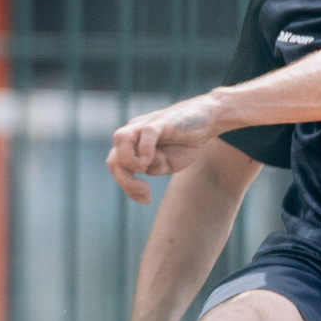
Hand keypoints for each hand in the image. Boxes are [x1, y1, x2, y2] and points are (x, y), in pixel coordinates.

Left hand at [106, 93, 223, 202]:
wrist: (207, 121)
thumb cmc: (185, 142)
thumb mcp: (167, 163)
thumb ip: (152, 168)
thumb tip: (141, 169)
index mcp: (131, 145)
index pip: (116, 167)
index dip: (127, 187)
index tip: (146, 199)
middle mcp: (133, 133)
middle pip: (114, 158)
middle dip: (126, 181)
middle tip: (147, 191)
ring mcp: (145, 125)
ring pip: (121, 139)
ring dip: (128, 162)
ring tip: (144, 170)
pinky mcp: (160, 121)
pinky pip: (145, 132)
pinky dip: (144, 149)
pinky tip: (152, 160)